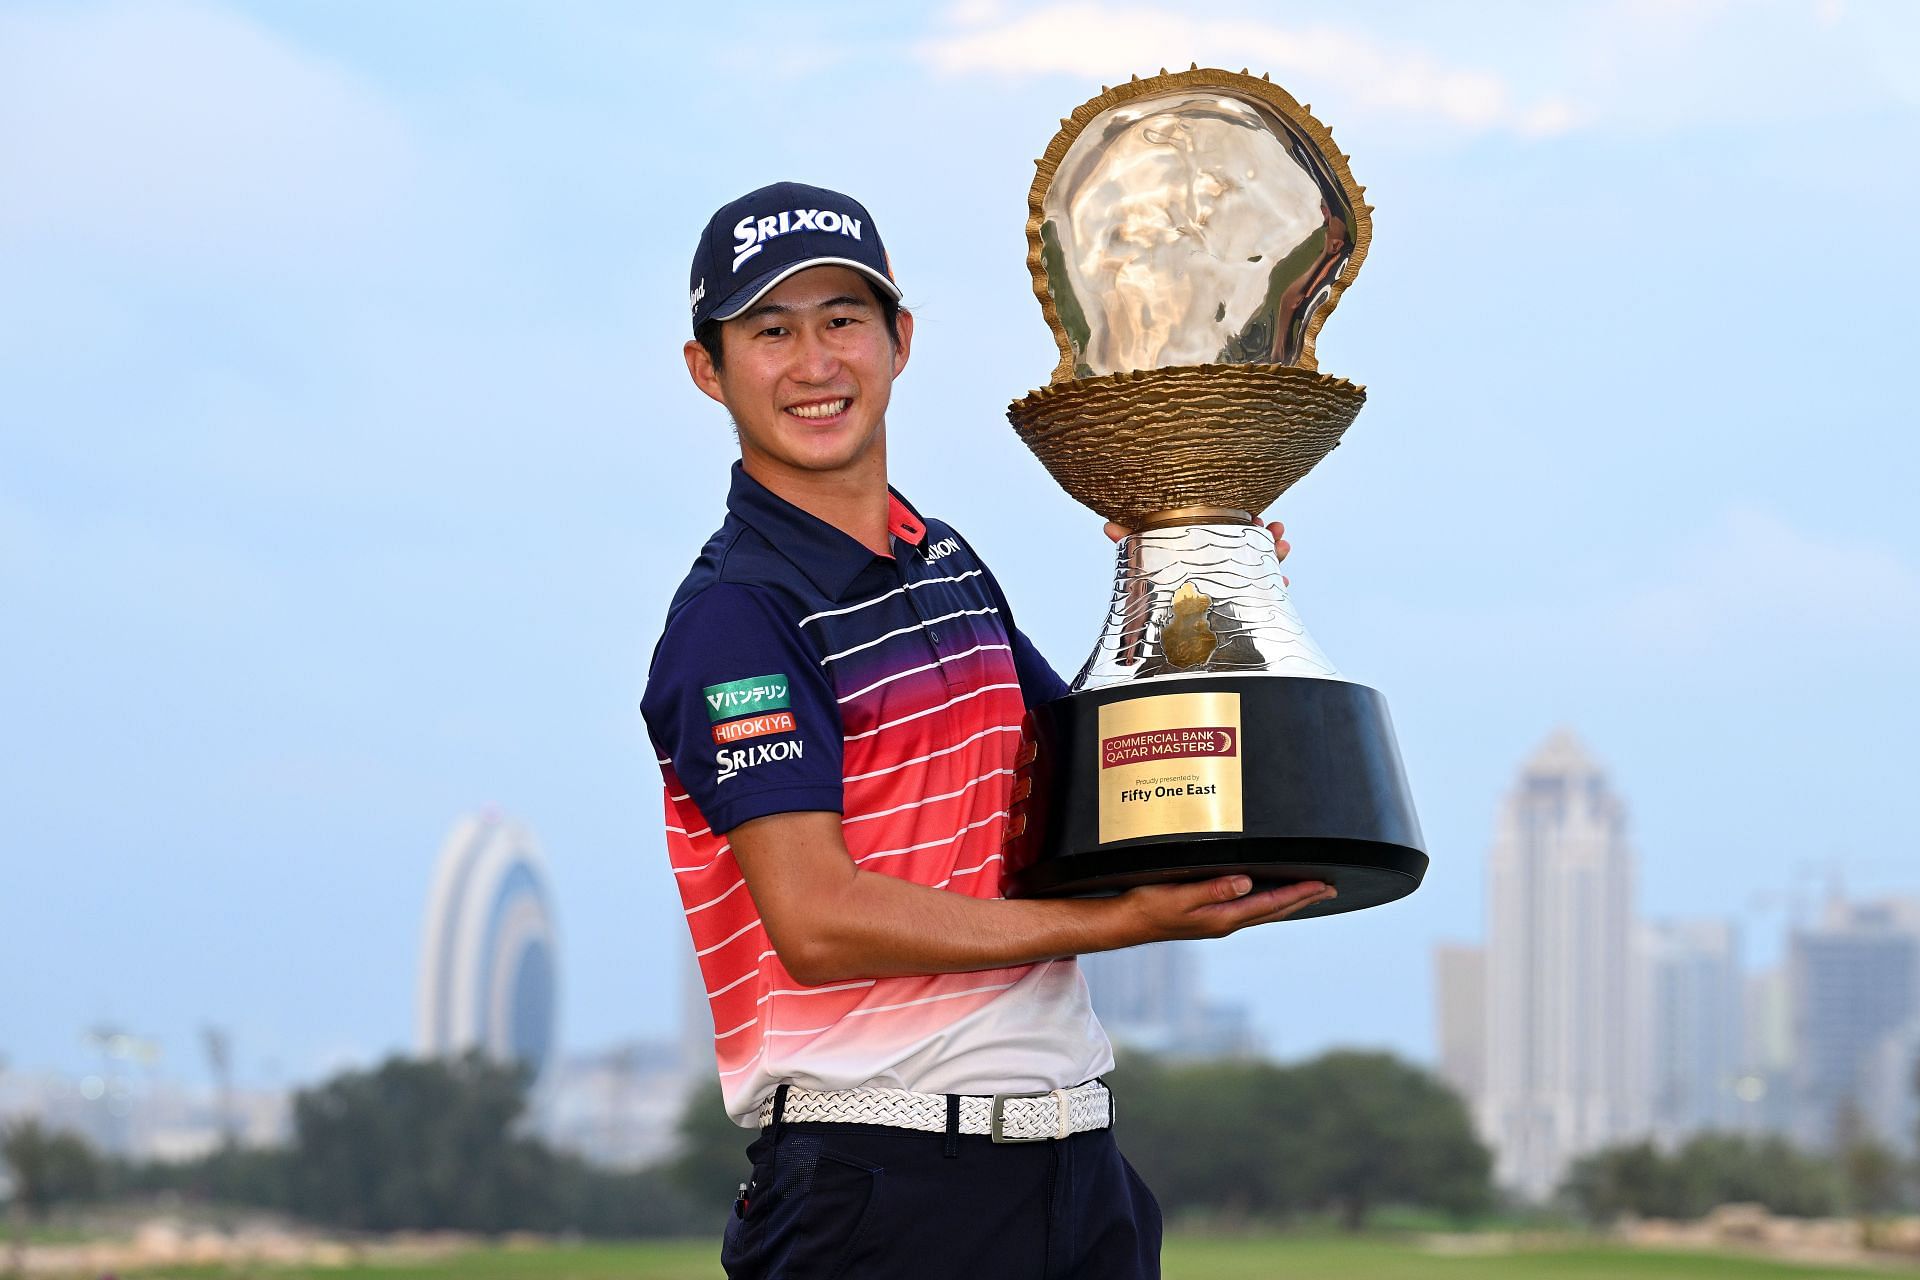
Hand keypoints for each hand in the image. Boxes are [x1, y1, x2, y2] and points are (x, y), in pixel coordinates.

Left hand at [1104, 519, 1289, 584]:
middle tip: (1275, 529)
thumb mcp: (1148, 557)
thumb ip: (1134, 542)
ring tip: (1283, 546)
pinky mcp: (1241, 601)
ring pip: (1261, 563)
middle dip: (1266, 534)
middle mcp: (1222, 560)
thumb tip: (1108, 526)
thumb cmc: (1158, 580)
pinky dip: (1275, 585)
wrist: (1163, 625)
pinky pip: (1263, 590)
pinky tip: (1282, 582)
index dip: (1244, 521)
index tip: (1257, 515)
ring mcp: (1234, 580)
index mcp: (1204, 546)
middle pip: (1250, 542)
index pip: (1228, 527)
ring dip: (1275, 554)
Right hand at [1118, 875, 1335, 940]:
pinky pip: (1249, 909)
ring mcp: (1218, 922)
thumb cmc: (1147, 907)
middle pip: (1274, 910)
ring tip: (1308, 893)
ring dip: (1289, 901)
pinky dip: (1268, 902)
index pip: (1270, 903)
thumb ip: (1212, 889)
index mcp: (1222, 918)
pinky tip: (1268, 897)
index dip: (1298, 893)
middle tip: (1329, 889)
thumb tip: (1245, 883)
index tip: (1322, 885)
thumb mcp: (1179, 895)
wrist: (1125, 923)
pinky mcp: (1209, 918)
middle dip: (1303, 899)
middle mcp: (1225, 922)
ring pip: (1264, 911)